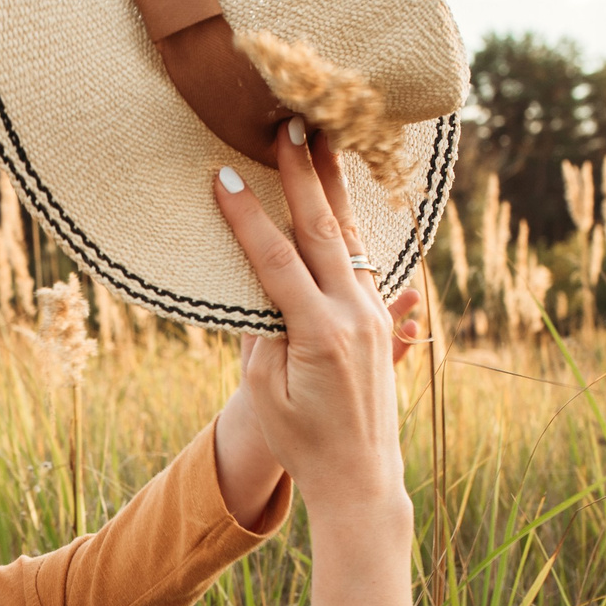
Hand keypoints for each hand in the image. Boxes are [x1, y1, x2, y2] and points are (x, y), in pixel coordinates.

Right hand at [210, 130, 411, 519]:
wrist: (361, 478)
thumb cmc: (303, 443)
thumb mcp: (264, 394)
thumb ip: (259, 334)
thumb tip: (257, 286)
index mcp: (320, 333)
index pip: (276, 260)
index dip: (246, 217)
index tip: (224, 175)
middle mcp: (355, 315)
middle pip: (323, 230)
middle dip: (303, 175)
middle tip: (290, 126)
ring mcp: (375, 315)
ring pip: (348, 239)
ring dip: (331, 188)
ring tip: (322, 142)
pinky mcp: (381, 321)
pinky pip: (360, 261)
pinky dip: (344, 225)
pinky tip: (337, 198)